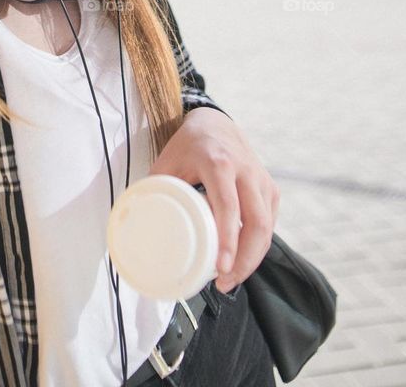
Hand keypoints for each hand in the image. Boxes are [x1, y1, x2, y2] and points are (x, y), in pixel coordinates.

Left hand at [149, 107, 279, 292]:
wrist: (215, 121)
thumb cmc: (187, 145)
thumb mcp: (167, 161)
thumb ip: (154, 190)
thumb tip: (135, 227)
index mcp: (218, 162)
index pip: (228, 205)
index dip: (227, 239)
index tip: (221, 268)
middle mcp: (245, 170)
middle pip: (257, 222)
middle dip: (244, 260)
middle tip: (224, 283)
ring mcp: (261, 178)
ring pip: (267, 226)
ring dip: (252, 258)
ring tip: (230, 278)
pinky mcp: (270, 187)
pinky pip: (270, 222)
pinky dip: (258, 245)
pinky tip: (242, 259)